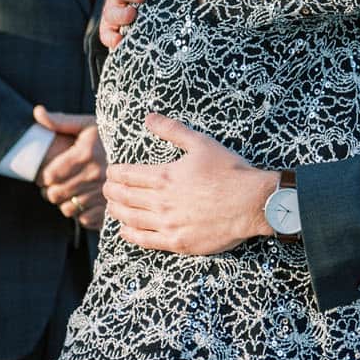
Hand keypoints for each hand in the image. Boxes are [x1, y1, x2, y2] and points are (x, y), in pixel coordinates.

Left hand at [34, 106, 105, 229]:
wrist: (145, 151)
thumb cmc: (111, 137)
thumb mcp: (88, 124)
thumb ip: (61, 121)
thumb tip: (37, 112)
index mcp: (86, 154)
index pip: (49, 175)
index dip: (44, 175)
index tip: (48, 173)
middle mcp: (95, 175)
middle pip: (55, 195)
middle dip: (51, 190)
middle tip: (56, 184)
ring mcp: (104, 194)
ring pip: (67, 209)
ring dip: (65, 203)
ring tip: (71, 193)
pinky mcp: (111, 209)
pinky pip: (84, 220)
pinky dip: (82, 214)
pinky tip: (86, 201)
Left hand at [105, 114, 275, 254]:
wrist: (252, 203)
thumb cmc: (229, 171)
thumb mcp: (201, 143)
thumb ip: (172, 130)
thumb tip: (149, 117)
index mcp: (164, 176)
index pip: (126, 175)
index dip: (114, 172)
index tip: (111, 171)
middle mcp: (161, 202)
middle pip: (124, 197)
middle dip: (111, 191)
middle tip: (107, 188)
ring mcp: (168, 224)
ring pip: (130, 218)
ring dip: (116, 211)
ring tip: (112, 206)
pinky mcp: (178, 242)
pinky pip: (145, 240)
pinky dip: (130, 234)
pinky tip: (124, 230)